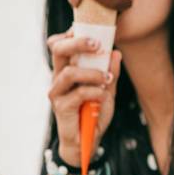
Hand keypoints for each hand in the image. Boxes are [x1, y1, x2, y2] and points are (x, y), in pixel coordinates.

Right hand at [47, 29, 121, 165]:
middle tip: (97, 44)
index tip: (92, 32)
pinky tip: (103, 96)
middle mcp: (58, 78)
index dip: (71, 34)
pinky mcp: (61, 107)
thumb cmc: (94, 113)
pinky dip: (94, 92)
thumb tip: (116, 52)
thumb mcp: (107, 91)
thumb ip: (110, 72)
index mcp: (66, 70)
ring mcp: (57, 92)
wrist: (87, 141)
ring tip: (108, 78)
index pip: (59, 45)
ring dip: (92, 73)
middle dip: (78, 43)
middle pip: (58, 50)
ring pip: (68, 72)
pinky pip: (78, 93)